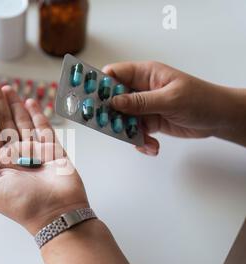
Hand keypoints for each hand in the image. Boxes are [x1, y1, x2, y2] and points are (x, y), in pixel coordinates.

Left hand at [0, 80, 88, 234]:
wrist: (57, 213)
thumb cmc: (22, 203)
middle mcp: (15, 156)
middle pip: (4, 123)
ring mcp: (34, 151)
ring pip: (22, 123)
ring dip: (14, 105)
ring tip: (7, 87)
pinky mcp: (53, 149)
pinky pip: (44, 128)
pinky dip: (37, 115)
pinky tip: (29, 101)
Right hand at [102, 61, 245, 154]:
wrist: (218, 118)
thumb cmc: (200, 99)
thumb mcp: (169, 99)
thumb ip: (140, 102)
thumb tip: (114, 102)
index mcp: (145, 74)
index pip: (114, 74)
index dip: (99, 85)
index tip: (89, 99)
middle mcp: (141, 89)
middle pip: (113, 99)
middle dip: (110, 115)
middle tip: (107, 127)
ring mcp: (144, 106)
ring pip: (122, 119)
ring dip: (128, 133)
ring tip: (142, 141)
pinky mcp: (149, 122)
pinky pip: (135, 132)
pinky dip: (140, 141)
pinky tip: (152, 146)